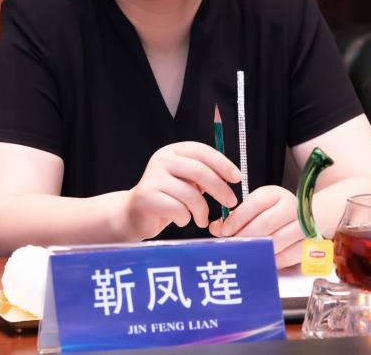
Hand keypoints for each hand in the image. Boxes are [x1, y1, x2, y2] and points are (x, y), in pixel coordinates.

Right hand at [123, 142, 240, 240]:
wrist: (133, 214)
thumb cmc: (167, 197)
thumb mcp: (185, 180)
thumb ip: (203, 174)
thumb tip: (234, 176)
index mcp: (173, 151)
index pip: (202, 151)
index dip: (223, 164)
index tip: (237, 178)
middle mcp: (161, 160)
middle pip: (199, 171)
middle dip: (220, 189)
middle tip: (231, 203)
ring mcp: (152, 177)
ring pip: (191, 194)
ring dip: (202, 211)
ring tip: (202, 219)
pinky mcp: (147, 197)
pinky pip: (178, 210)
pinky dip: (185, 219)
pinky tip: (181, 220)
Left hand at [208, 185, 303, 268]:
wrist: (311, 215)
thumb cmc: (276, 212)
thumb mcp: (257, 207)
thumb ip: (236, 217)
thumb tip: (215, 228)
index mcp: (274, 194)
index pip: (254, 203)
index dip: (237, 218)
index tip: (224, 230)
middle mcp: (290, 207)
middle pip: (265, 223)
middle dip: (245, 237)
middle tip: (232, 247)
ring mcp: (303, 225)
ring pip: (276, 241)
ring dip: (257, 251)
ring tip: (244, 256)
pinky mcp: (309, 243)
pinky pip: (288, 256)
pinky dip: (272, 261)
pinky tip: (261, 262)